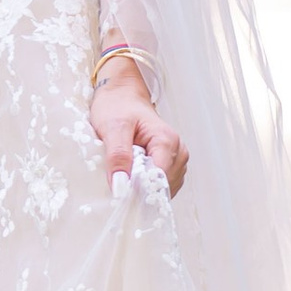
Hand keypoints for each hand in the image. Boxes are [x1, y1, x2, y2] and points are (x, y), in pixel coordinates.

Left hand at [90, 58, 186, 196]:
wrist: (122, 95)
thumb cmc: (118, 106)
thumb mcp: (112, 128)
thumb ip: (118, 156)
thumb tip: (121, 186)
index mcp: (167, 141)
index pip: (158, 178)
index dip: (139, 189)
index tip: (120, 194)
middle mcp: (178, 152)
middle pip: (162, 186)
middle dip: (140, 189)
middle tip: (118, 181)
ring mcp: (176, 160)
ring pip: (162, 189)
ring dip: (143, 188)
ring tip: (125, 173)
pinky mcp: (170, 165)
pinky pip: (160, 185)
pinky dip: (145, 186)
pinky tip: (132, 176)